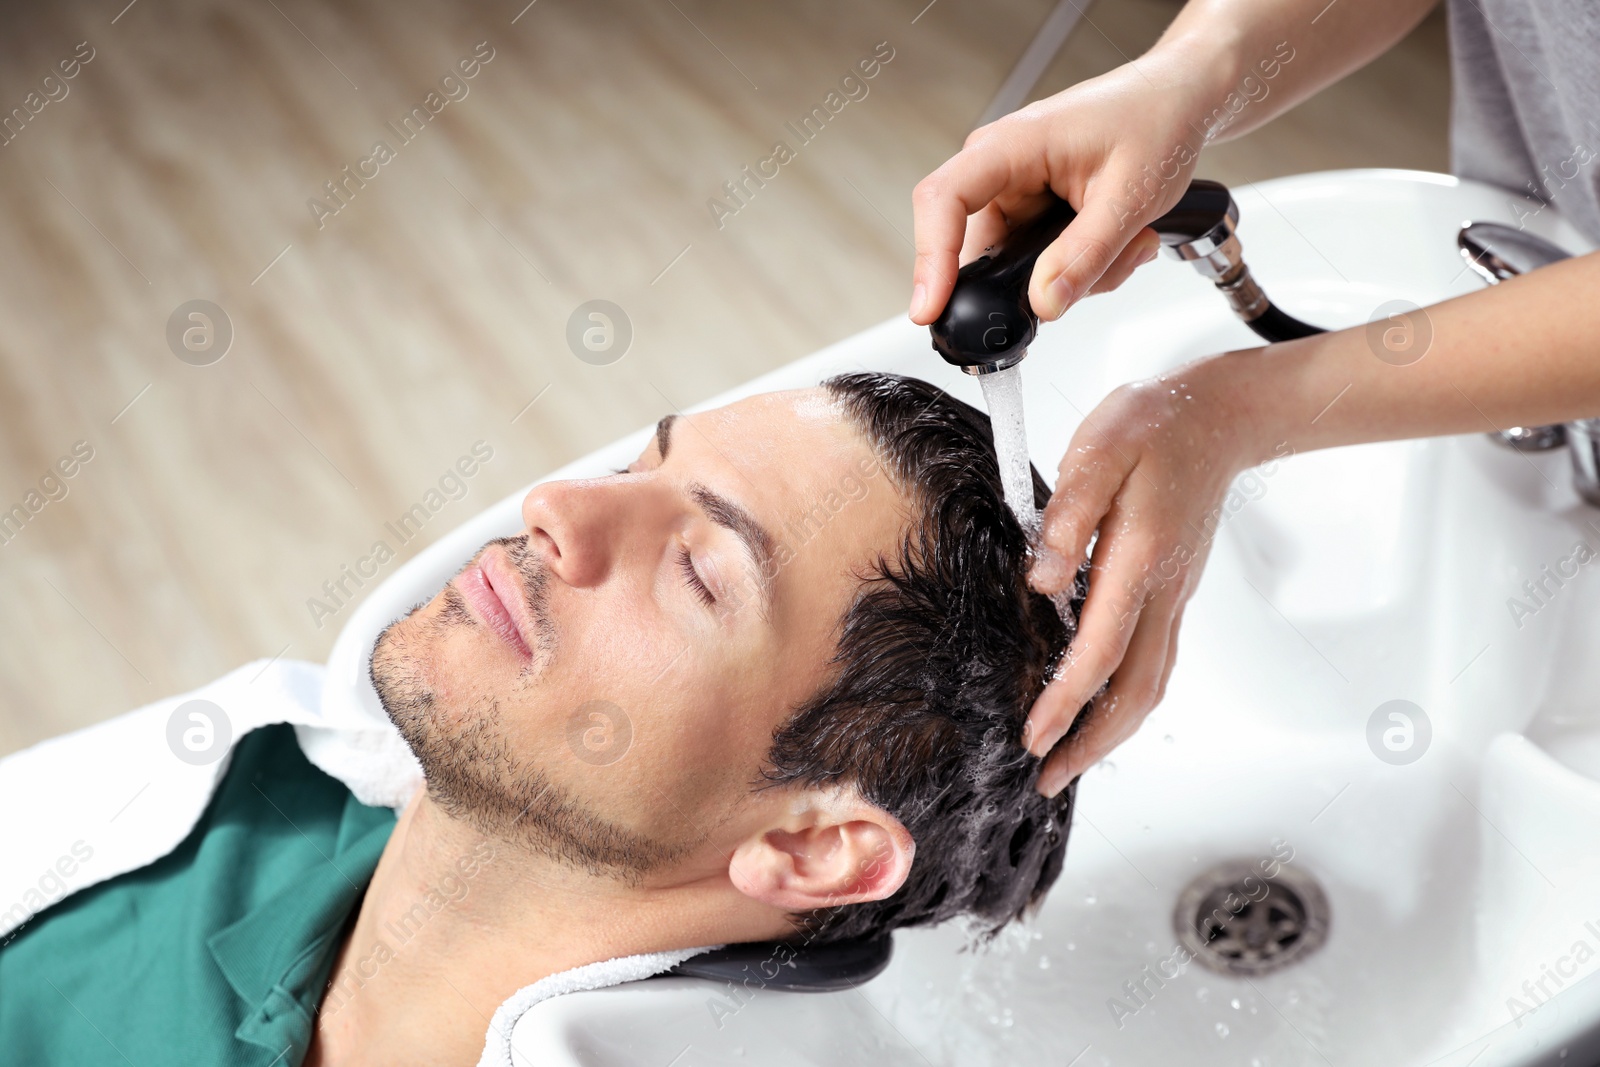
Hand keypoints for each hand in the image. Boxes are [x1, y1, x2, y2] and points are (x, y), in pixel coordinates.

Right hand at [908, 49, 1210, 325]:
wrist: (1179, 101)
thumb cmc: (1156, 119)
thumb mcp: (1130, 196)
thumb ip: (1086, 254)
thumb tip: (1043, 304)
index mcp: (1011, 145)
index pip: (943, 201)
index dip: (929, 260)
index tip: (930, 308)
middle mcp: (1000, 168)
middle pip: (978, 249)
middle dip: (1034, 280)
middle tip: (1095, 275)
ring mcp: (1014, 192)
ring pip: (1013, 266)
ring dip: (1072, 273)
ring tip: (1125, 246)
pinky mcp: (1031, 211)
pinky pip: (1035, 262)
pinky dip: (1078, 267)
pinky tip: (1116, 245)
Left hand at [1023, 359, 1265, 795]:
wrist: (1221, 416)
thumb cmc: (1157, 425)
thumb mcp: (1101, 449)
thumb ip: (1069, 513)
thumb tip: (1043, 579)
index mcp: (1140, 560)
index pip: (1102, 650)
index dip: (1067, 700)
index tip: (1034, 737)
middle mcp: (1164, 590)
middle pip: (1136, 691)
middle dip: (1092, 743)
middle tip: (1047, 779)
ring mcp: (1174, 595)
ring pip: (1149, 684)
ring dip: (1110, 730)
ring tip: (1068, 760)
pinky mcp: (1172, 591)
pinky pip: (1152, 662)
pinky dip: (1124, 700)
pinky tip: (1097, 708)